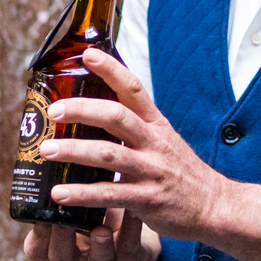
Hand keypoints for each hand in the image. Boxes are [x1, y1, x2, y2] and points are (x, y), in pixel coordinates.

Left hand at [19, 49, 173, 260]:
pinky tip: (59, 194)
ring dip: (73, 151)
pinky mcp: (147, 200)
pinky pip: (109, 195)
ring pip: (108, 155)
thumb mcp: (165, 141)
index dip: (111, 69)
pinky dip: (81, 194)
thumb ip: (137, 128)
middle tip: (53, 110)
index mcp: (157, 125)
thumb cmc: (183, 173)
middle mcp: (154, 143)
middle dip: (82, 110)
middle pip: (116, 117)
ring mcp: (151, 171)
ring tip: (45, 151)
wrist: (215, 206)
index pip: (134, 89)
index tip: (88, 54)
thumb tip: (98, 112)